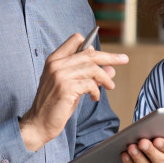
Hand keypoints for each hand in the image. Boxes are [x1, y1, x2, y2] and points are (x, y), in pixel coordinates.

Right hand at [19, 33, 128, 150]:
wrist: (39, 123)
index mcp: (54, 59)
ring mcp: (60, 75)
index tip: (104, 53)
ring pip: (92, 68)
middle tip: (124, 59)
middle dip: (110, 57)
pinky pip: (90, 84)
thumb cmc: (56, 104)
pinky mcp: (66, 88)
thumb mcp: (73, 86)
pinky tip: (94, 97)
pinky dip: (96, 91)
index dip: (92, 46)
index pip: (75, 40)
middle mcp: (56, 64)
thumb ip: (89, 75)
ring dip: (105, 78)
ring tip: (110, 86)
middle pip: (89, 53)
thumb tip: (111, 69)